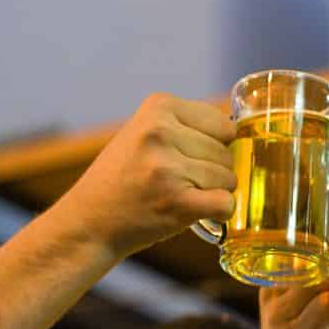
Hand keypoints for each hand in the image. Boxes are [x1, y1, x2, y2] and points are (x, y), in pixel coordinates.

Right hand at [56, 93, 236, 257]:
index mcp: (157, 107)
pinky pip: (226, 203)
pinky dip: (220, 212)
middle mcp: (160, 132)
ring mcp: (167, 167)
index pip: (221, 123)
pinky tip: (197, 212)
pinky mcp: (176, 201)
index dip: (213, 145)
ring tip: (180, 195)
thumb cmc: (123, 177)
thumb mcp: (144, 133)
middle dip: (213, 170)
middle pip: (226, 151)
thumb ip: (186, 125)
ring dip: (213, 192)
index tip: (186, 157)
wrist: (89, 221)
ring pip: (228, 178)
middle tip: (178, 182)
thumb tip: (239, 131)